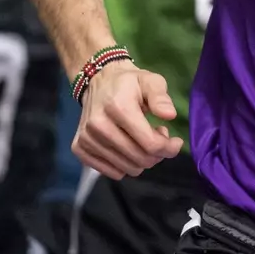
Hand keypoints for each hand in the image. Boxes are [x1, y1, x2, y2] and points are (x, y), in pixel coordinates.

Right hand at [73, 62, 182, 179]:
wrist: (98, 82)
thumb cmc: (129, 84)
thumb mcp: (150, 81)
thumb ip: (161, 97)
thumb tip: (169, 115)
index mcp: (118, 107)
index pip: (150, 144)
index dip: (169, 148)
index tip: (175, 141)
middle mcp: (98, 125)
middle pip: (140, 159)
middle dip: (157, 154)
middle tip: (158, 137)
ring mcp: (87, 138)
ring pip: (128, 169)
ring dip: (142, 159)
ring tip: (142, 140)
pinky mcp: (79, 148)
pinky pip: (112, 172)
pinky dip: (125, 165)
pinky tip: (128, 147)